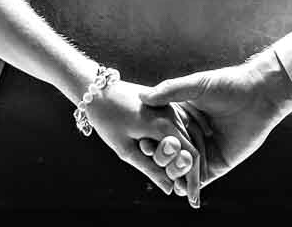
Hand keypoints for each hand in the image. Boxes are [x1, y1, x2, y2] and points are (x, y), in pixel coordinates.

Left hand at [81, 77, 203, 202]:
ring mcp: (171, 106)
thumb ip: (150, 169)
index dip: (193, 180)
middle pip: (192, 146)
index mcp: (164, 125)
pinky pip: (182, 126)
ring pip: (189, 136)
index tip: (192, 200)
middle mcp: (173, 113)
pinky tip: (178, 158)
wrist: (98, 91)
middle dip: (192, 171)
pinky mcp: (167, 104)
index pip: (190, 155)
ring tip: (183, 180)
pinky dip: (183, 144)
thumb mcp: (126, 149)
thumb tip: (169, 189)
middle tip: (187, 193)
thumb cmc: (107, 120)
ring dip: (188, 157)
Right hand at [141, 51, 291, 198]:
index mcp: (180, 118)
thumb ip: (169, 91)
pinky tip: (182, 187)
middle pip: (167, 155)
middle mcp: (189, 137)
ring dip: (174, 170)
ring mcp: (202, 151)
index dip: (150, 140)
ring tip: (179, 161)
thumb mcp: (195, 85)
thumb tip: (142, 97)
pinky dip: (189, 185)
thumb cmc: (227, 84)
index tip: (142, 143)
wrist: (258, 95)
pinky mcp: (217, 164)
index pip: (158, 134)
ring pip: (180, 169)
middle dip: (162, 157)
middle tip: (163, 151)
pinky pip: (199, 179)